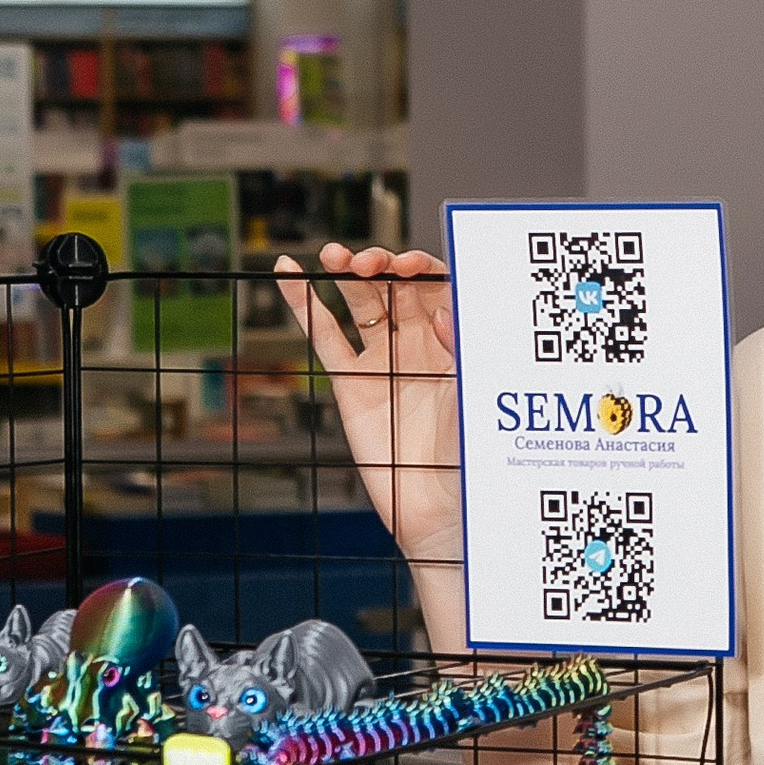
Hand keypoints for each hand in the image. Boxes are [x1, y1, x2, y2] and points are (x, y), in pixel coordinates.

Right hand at [274, 244, 461, 589]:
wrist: (440, 509)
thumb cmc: (470, 455)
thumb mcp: (474, 396)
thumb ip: (462, 350)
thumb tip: (442, 309)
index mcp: (455, 341)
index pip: (438, 286)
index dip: (422, 268)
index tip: (408, 265)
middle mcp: (421, 344)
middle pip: (397, 287)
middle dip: (381, 266)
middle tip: (368, 262)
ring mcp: (384, 360)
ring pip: (361, 303)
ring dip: (346, 273)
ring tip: (334, 255)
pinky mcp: (351, 382)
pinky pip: (325, 335)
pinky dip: (304, 303)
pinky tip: (289, 274)